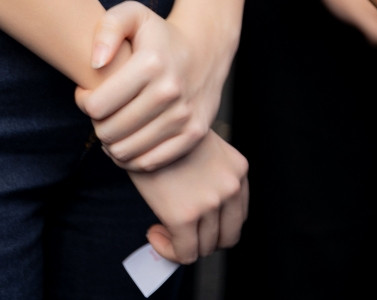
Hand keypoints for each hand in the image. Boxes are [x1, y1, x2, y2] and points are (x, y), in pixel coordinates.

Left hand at [75, 1, 227, 171]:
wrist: (205, 49)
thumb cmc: (159, 34)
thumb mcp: (133, 15)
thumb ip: (108, 28)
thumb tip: (96, 63)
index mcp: (150, 63)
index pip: (97, 105)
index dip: (83, 101)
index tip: (86, 93)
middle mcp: (169, 92)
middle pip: (110, 131)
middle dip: (96, 123)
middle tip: (98, 111)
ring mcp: (184, 116)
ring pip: (127, 150)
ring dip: (111, 143)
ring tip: (111, 124)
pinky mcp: (193, 134)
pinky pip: (150, 162)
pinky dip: (131, 158)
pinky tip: (126, 140)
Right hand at [131, 131, 248, 264]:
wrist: (138, 123)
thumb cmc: (164, 133)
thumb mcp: (200, 146)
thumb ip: (211, 174)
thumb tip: (200, 209)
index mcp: (238, 169)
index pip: (238, 215)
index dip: (215, 225)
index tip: (194, 221)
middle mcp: (231, 186)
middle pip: (227, 236)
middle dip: (204, 239)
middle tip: (182, 232)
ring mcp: (210, 202)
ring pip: (204, 247)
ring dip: (183, 244)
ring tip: (163, 228)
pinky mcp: (185, 216)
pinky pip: (184, 253)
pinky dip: (170, 251)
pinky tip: (154, 233)